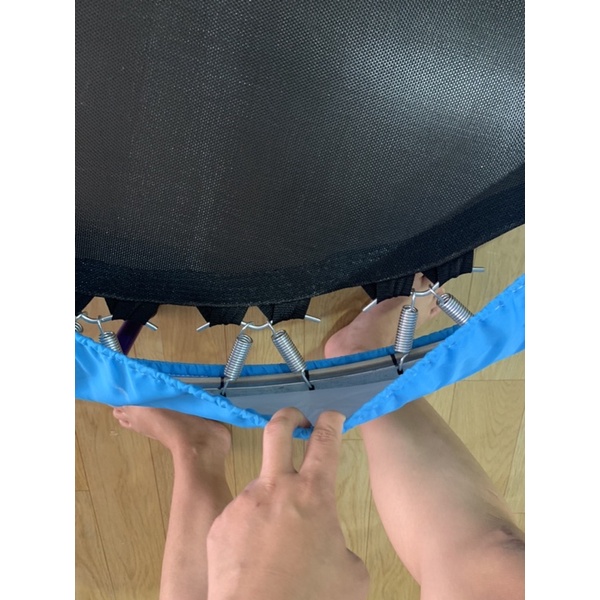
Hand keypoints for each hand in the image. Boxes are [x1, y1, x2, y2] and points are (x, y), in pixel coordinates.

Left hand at [207, 408, 368, 599]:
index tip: (331, 415)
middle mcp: (276, 488)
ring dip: (270, 503)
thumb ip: (339, 543)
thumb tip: (328, 544)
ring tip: (275, 542)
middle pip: (277, 431)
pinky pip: (239, 518)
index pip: (325, 440)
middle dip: (288, 417)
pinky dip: (250, 531)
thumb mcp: (350, 573)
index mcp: (314, 494)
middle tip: (295, 419)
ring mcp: (244, 503)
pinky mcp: (221, 524)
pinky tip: (254, 559)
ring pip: (259, 487)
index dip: (330, 421)